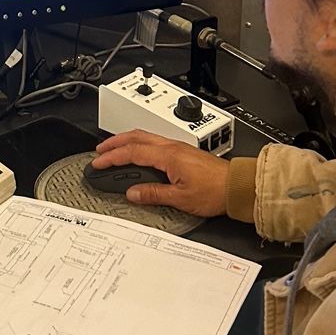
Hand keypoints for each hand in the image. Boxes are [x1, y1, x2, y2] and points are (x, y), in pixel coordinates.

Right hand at [90, 129, 229, 216]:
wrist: (238, 186)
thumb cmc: (215, 191)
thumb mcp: (181, 198)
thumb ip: (154, 194)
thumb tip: (132, 193)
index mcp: (168, 156)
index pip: (132, 152)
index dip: (112, 157)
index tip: (98, 162)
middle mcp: (172, 147)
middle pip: (136, 136)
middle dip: (114, 142)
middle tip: (100, 150)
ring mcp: (178, 147)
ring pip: (145, 136)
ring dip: (126, 140)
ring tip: (114, 148)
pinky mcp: (184, 151)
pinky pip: (155, 141)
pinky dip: (139, 143)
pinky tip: (139, 152)